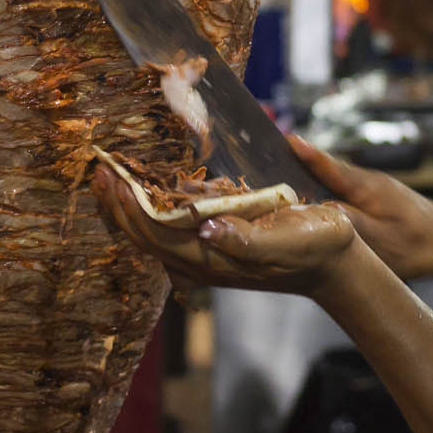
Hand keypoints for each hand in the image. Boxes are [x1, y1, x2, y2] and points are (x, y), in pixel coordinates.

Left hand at [94, 166, 360, 295]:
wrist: (333, 264)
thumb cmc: (312, 248)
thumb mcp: (283, 242)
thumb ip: (244, 242)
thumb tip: (207, 228)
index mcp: (210, 258)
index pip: (153, 231)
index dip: (127, 205)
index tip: (110, 175)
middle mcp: (200, 260)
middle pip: (143, 234)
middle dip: (117, 203)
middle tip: (99, 168)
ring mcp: (205, 254)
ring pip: (152, 232)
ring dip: (128, 205)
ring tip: (111, 176)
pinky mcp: (214, 245)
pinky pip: (171, 228)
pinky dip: (151, 207)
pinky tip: (148, 189)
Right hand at [288, 134, 432, 278]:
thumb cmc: (420, 244)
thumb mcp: (384, 241)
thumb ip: (351, 225)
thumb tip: (319, 211)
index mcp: (366, 187)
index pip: (329, 165)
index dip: (305, 154)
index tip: (284, 138)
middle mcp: (364, 182)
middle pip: (322, 171)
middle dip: (293, 165)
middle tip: (262, 162)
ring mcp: (368, 190)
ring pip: (330, 183)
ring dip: (305, 181)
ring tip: (275, 183)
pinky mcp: (370, 201)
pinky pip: (339, 193)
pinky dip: (321, 195)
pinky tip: (308, 207)